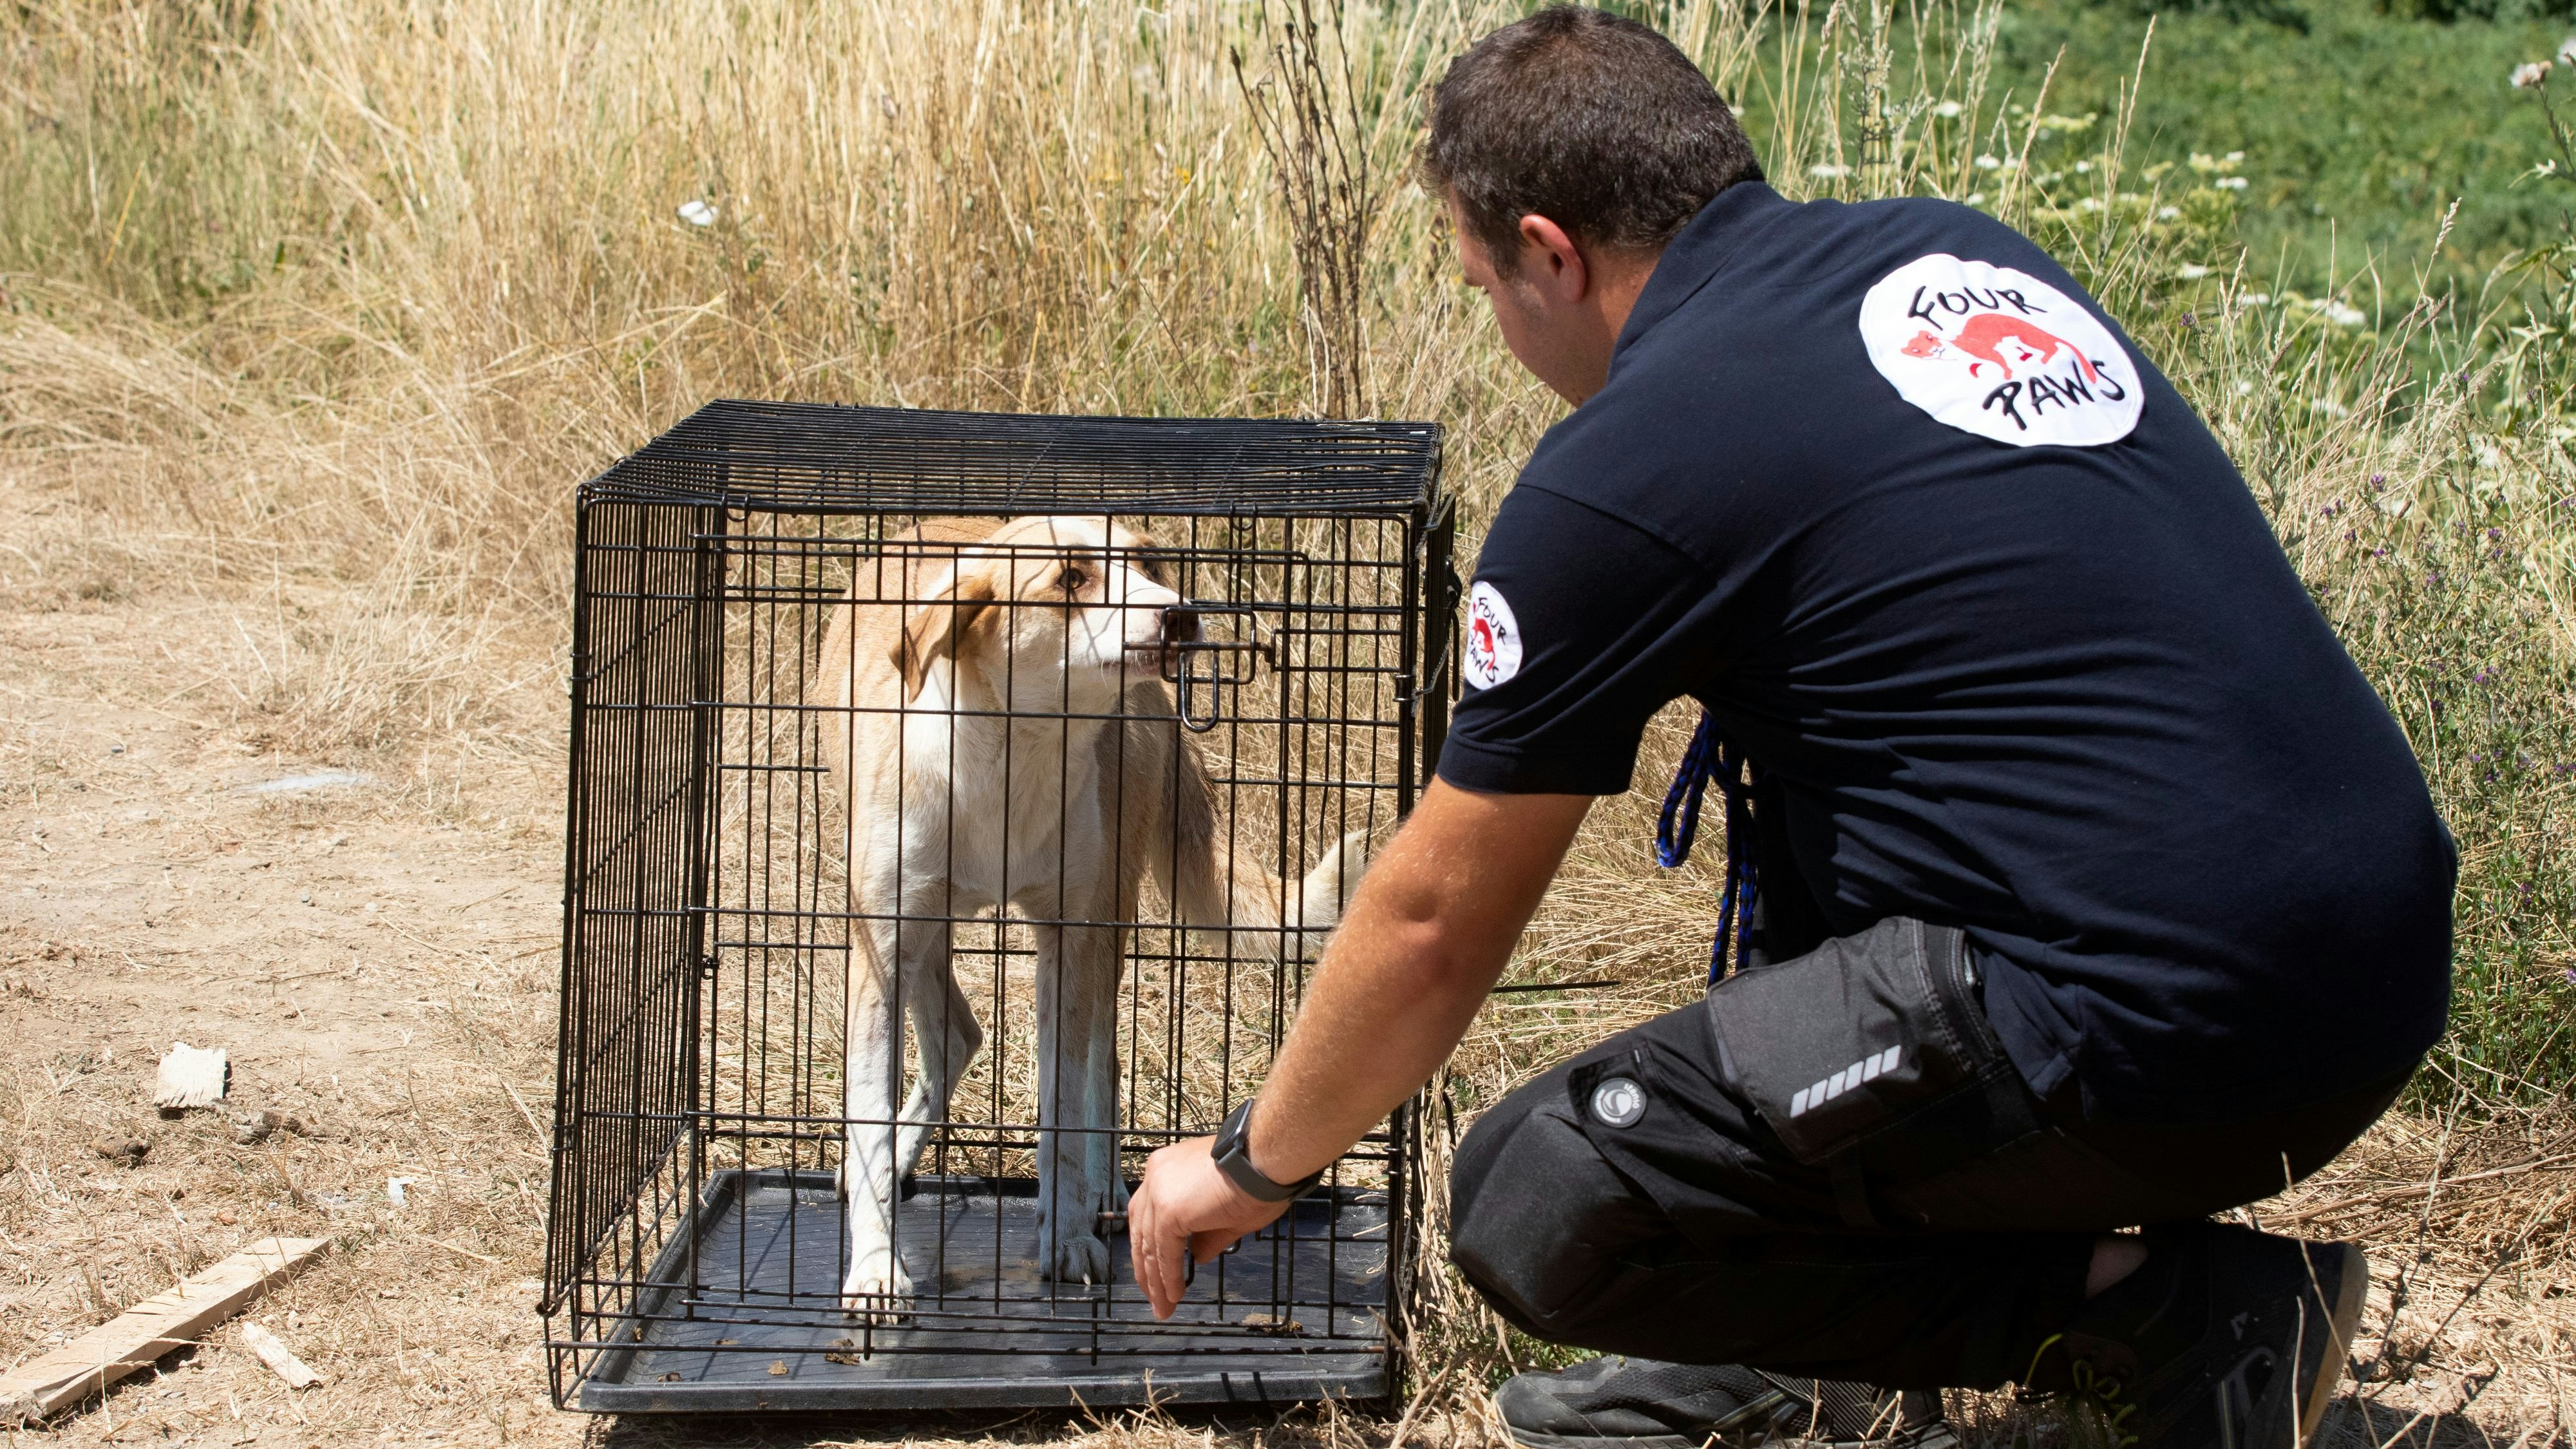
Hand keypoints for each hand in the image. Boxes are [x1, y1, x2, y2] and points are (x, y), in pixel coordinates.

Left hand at [1126, 1135, 1290, 1319]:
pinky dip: (1168, 1277)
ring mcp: (1159, 1193)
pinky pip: (1164, 1253)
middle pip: (1141, 1230)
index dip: (1150, 1245)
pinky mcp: (1169, 1212)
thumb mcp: (1226, 1211)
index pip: (1147, 1213)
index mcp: (1166, 1169)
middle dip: (1147, 1268)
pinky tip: (1174, 1296)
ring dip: (1156, 1281)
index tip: (1155, 1271)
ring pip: (1150, 1246)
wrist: (1267, 1159)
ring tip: (1163, 1307)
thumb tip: (1196, 1257)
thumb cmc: (1258, 1177)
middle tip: (1154, 1297)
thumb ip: (1206, 1235)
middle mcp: (1156, 1177)